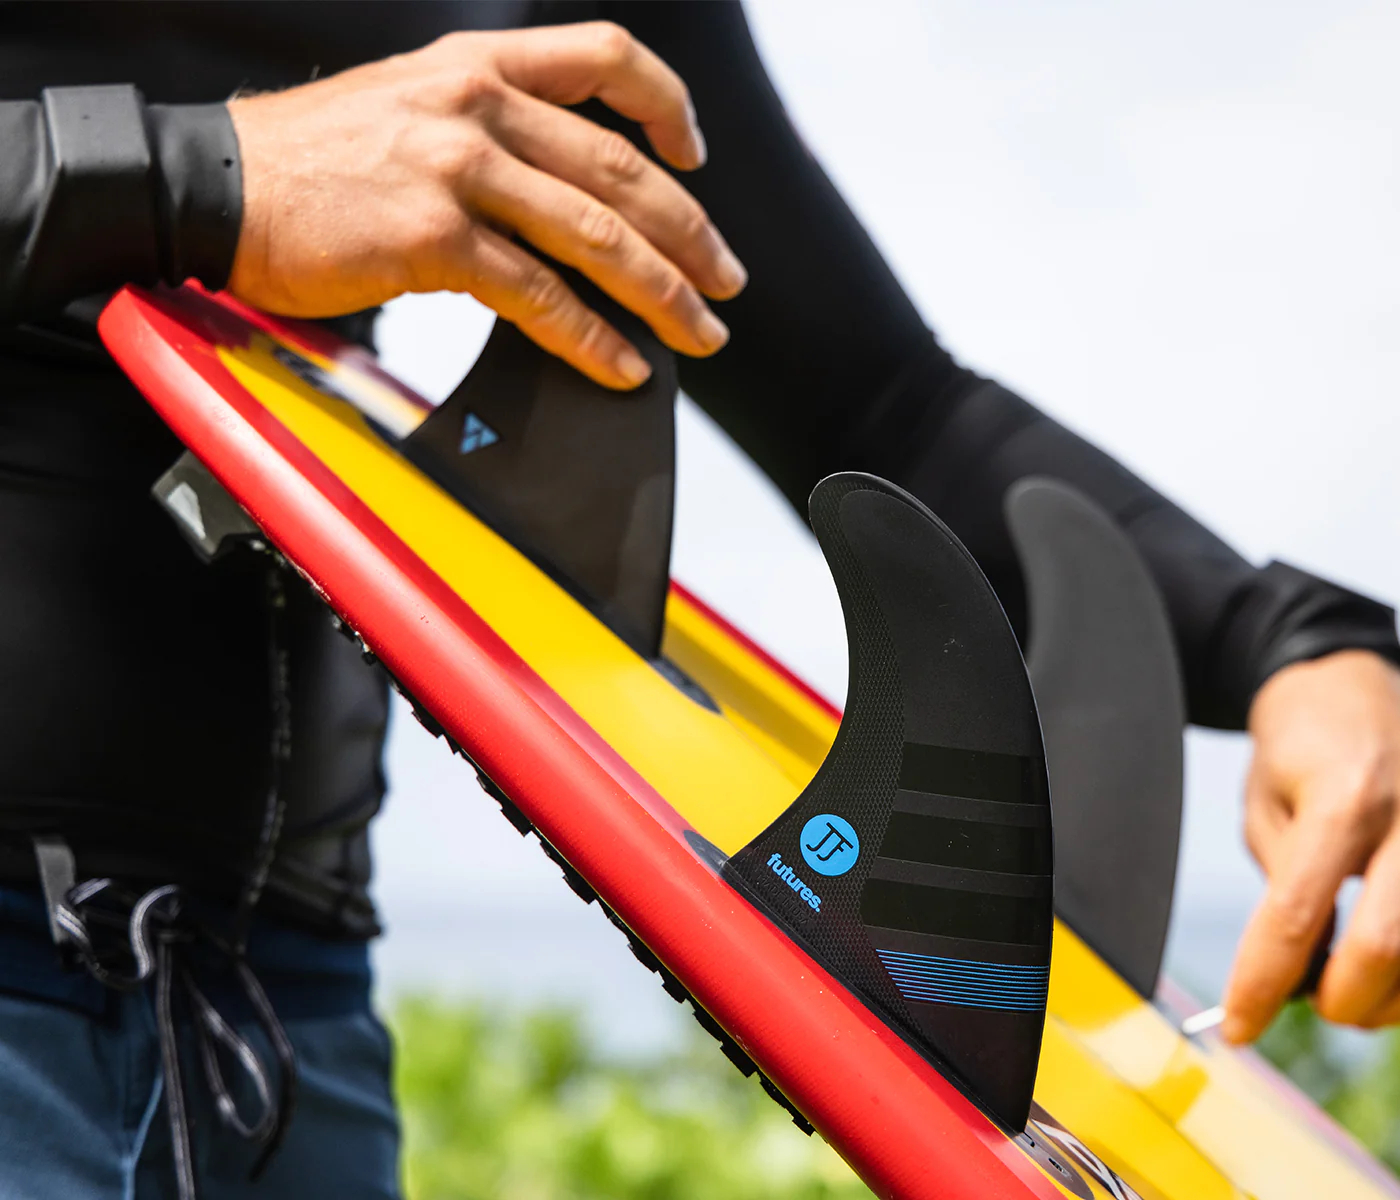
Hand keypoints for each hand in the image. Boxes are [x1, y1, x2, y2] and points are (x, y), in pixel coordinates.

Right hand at [226, 22, 746, 388]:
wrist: (215, 186)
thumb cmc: (308, 161)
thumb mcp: (406, 105)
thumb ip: (483, 129)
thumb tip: (557, 197)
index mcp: (476, 63)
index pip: (605, 58)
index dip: (667, 106)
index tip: (694, 157)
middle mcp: (476, 102)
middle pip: (620, 169)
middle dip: (690, 233)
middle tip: (725, 282)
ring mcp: (456, 166)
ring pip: (595, 233)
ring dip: (662, 291)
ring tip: (698, 332)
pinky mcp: (433, 235)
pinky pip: (538, 293)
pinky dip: (591, 336)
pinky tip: (620, 364)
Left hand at [1222, 649, 1399, 1041]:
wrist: (1353, 680)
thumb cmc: (1302, 744)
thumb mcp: (1266, 804)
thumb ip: (1286, 883)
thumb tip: (1301, 968)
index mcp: (1342, 798)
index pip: (1296, 916)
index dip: (1263, 983)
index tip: (1238, 1028)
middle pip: (1387, 947)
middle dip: (1344, 1001)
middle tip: (1316, 1006)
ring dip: (1390, 992)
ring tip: (1352, 981)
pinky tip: (1388, 962)